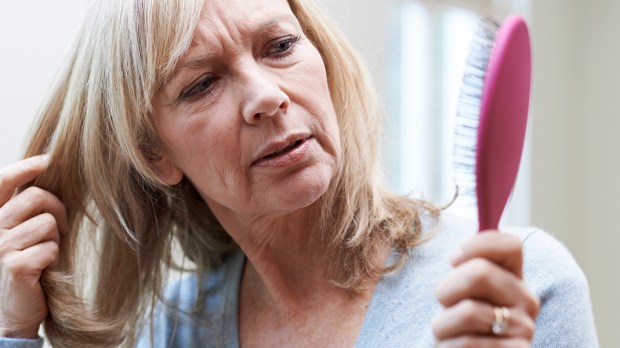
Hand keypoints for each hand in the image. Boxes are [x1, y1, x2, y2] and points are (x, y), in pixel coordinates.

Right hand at [0, 155, 66, 337]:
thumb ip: (26, 210)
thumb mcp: (21, 234)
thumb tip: (46, 175)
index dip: (25, 167)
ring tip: (45, 253)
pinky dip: (54, 258)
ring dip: (55, 239)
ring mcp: (0, 248)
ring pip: (48, 223)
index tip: (47, 160)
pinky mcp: (15, 266)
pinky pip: (50, 248)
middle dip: (58, 209)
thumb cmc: (25, 267)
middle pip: (35, 197)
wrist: (12, 313)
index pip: (1, 181)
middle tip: (61, 228)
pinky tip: (42, 270)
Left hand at [432, 232, 539, 346]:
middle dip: (446, 289)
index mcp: (514, 277)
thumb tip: (460, 240)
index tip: (452, 259)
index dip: (477, 245)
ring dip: (442, 325)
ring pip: (467, 312)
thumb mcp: (465, 293)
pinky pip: (467, 343)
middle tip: (443, 304)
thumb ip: (467, 266)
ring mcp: (524, 329)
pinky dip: (448, 347)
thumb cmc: (462, 326)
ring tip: (446, 333)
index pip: (510, 244)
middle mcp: (526, 300)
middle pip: (480, 272)